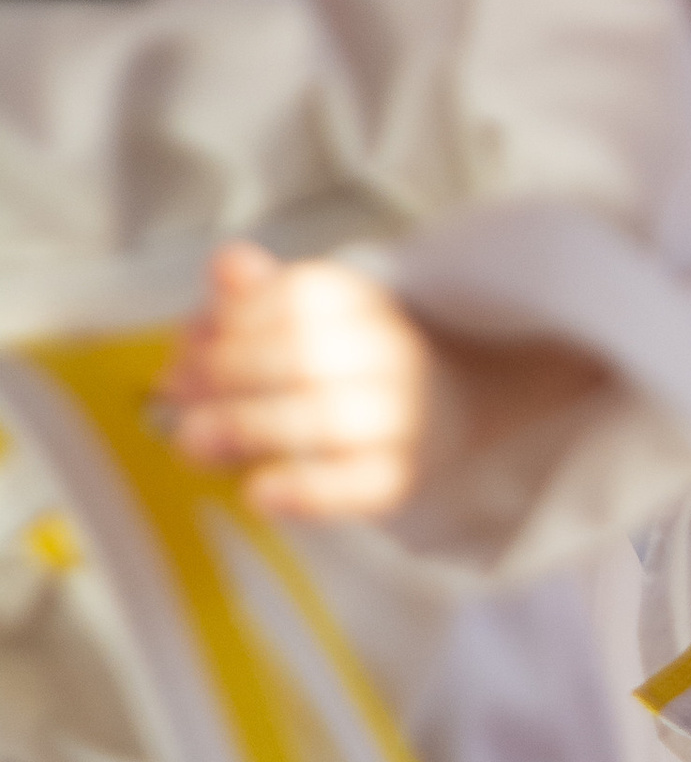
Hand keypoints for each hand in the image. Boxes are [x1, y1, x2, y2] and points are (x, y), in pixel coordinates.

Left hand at [164, 247, 599, 524]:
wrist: (444, 409)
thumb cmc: (347, 362)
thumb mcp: (305, 312)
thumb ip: (255, 293)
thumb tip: (226, 268)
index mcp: (364, 301)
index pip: (297, 299)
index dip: (232, 324)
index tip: (186, 350)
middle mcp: (392, 353)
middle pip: (303, 356)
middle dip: (226, 378)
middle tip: (177, 401)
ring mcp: (404, 417)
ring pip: (323, 419)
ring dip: (246, 429)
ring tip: (193, 442)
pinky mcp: (403, 478)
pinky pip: (355, 487)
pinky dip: (302, 491)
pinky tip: (259, 493)